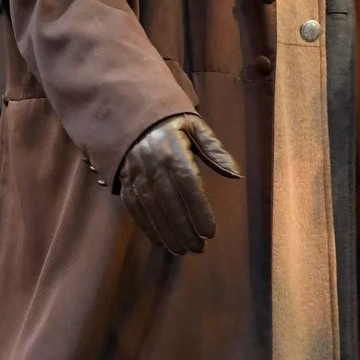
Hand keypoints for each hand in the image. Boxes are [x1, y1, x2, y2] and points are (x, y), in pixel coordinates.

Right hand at [115, 112, 240, 255]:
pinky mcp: (123, 179)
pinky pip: (134, 207)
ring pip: (152, 209)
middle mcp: (151, 163)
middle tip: (198, 248)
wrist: (126, 110)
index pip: (189, 185)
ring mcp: (134, 172)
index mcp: (172, 149)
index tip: (210, 232)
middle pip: (170, 202)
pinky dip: (147, 227)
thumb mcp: (194, 125)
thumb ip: (214, 150)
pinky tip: (160, 241)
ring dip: (167, 233)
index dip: (199, 210)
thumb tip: (236, 174)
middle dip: (184, 228)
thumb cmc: (168, 120)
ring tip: (182, 250)